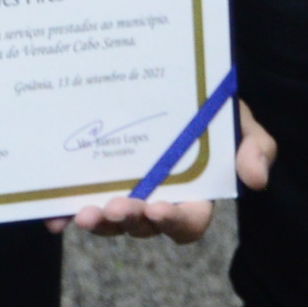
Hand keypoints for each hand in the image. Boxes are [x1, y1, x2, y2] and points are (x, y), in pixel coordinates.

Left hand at [57, 101, 276, 242]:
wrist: (171, 81)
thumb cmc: (210, 109)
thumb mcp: (239, 121)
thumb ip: (254, 146)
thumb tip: (256, 178)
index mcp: (193, 193)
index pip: (188, 221)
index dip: (174, 221)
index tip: (159, 209)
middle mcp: (156, 200)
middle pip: (143, 225)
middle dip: (128, 220)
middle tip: (114, 208)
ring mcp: (124, 193)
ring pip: (110, 221)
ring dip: (97, 222)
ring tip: (83, 213)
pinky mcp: (94, 183)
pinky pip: (78, 204)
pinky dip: (63, 214)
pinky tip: (52, 216)